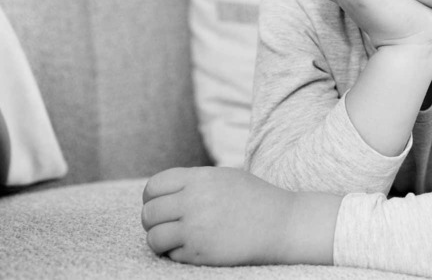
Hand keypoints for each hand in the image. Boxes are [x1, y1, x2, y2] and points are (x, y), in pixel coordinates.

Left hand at [141, 167, 322, 265]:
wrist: (282, 224)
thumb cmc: (254, 199)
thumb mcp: (224, 177)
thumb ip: (193, 181)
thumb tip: (157, 193)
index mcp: (200, 178)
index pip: (153, 187)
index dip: (151, 198)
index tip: (160, 206)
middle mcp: (195, 201)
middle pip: (149, 213)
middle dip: (153, 221)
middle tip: (166, 225)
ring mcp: (197, 228)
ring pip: (154, 238)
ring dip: (160, 240)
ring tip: (174, 240)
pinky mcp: (201, 252)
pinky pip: (172, 255)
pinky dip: (178, 254)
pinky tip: (195, 247)